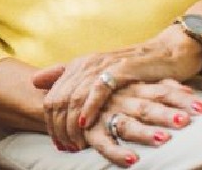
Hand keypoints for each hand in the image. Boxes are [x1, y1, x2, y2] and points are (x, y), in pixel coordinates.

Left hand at [32, 38, 201, 150]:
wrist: (167, 52)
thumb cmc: (134, 68)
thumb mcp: (97, 73)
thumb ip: (66, 75)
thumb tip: (34, 81)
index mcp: (78, 66)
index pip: (52, 97)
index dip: (51, 123)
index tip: (57, 143)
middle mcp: (85, 64)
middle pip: (59, 99)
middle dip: (59, 127)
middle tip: (64, 148)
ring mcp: (102, 65)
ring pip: (75, 96)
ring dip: (72, 123)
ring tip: (73, 143)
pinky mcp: (120, 68)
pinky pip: (98, 89)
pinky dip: (90, 107)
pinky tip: (86, 124)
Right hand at [82, 82, 201, 165]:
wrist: (65, 95)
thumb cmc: (109, 90)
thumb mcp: (132, 82)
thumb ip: (158, 84)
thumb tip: (188, 89)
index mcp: (132, 85)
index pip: (161, 90)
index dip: (181, 98)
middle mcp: (120, 98)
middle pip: (146, 106)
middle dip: (166, 114)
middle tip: (186, 121)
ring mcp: (105, 114)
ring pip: (127, 124)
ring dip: (145, 132)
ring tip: (164, 139)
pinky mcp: (91, 130)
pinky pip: (104, 144)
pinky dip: (117, 152)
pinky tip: (133, 161)